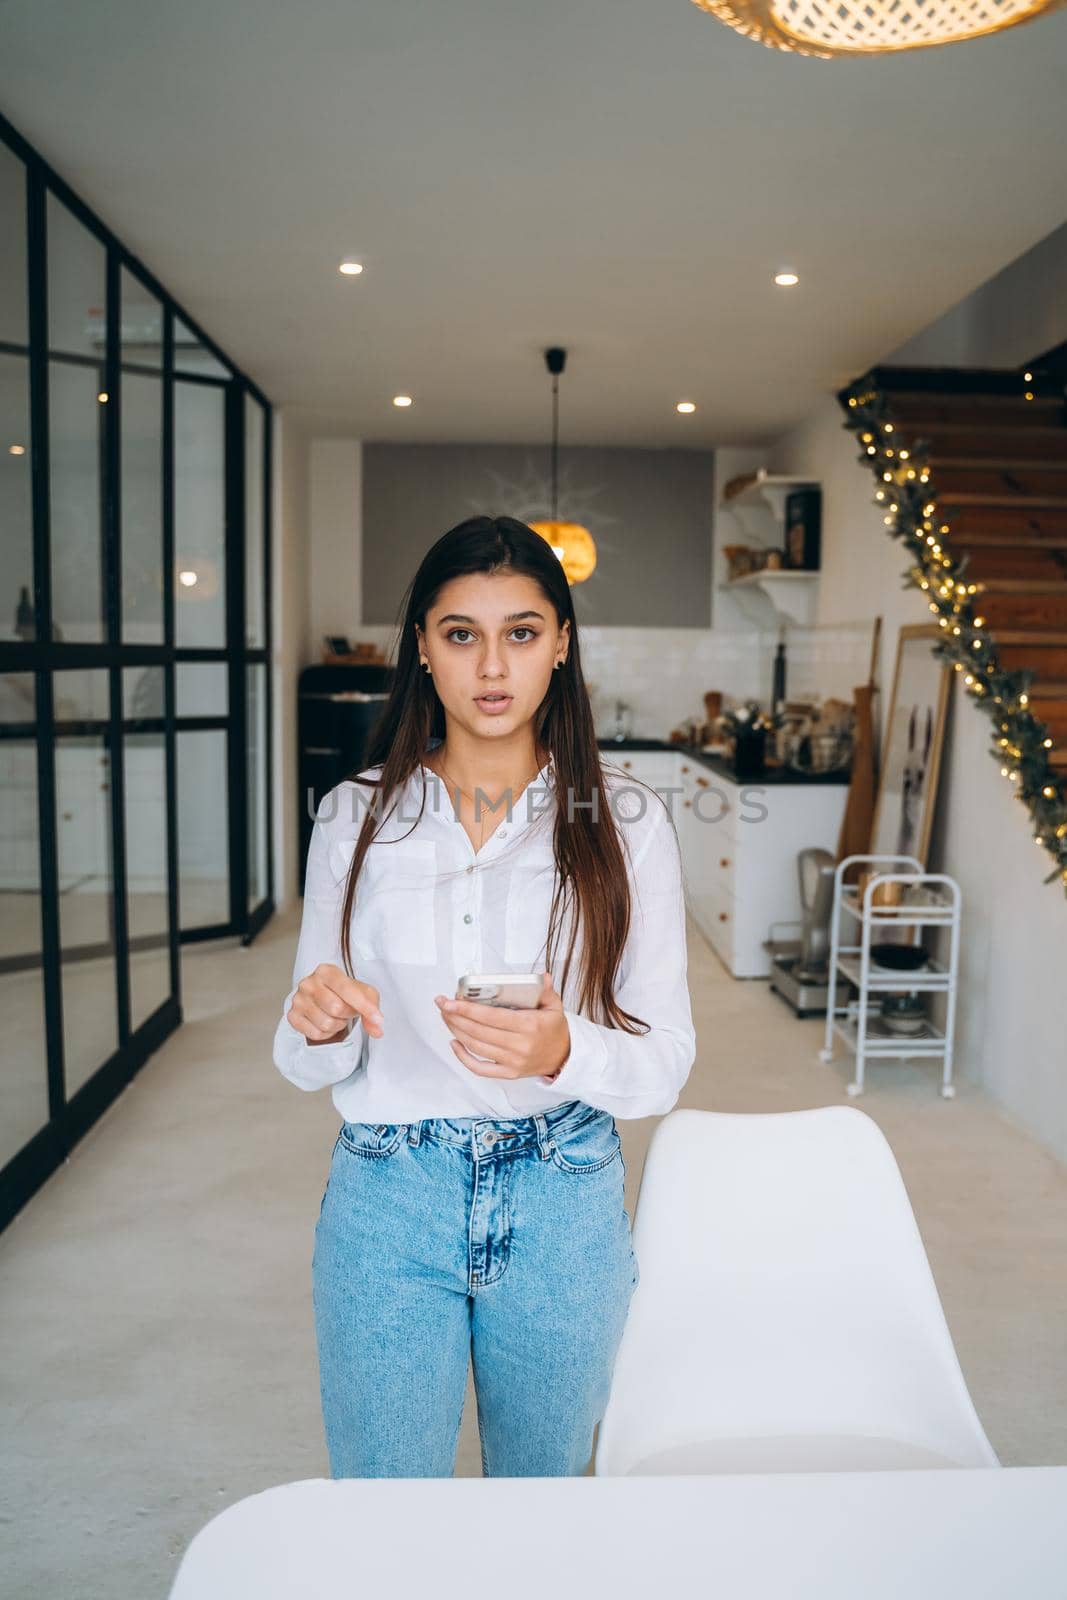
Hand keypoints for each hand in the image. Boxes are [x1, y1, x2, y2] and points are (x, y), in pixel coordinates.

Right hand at [287, 962, 383, 1044]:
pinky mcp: (293, 1016)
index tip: (378, 1018)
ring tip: (337, 1016)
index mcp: (326, 971)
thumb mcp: (363, 993)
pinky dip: (326, 1034)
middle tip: (349, 1011)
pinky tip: (327, 1023)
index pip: (346, 989)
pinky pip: (315, 1034)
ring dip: (338, 1025)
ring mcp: (298, 999)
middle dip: (348, 1014)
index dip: (364, 1006)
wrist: (325, 995)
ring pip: (326, 1023)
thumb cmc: (344, 993)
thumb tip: (377, 1028)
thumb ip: (372, 1008)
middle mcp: (309, 983)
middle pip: (335, 1008)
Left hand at [433, 972, 570, 1080]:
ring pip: (475, 1046)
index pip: (491, 1017)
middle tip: (442, 1004)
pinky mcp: (508, 1073)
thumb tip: (542, 976)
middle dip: (455, 1016)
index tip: (450, 1001)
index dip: (467, 1009)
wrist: (564, 1057)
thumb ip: (545, 990)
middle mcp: (520, 1045)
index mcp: (530, 1025)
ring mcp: (512, 1061)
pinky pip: (480, 1068)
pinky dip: (463, 1057)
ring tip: (447, 1017)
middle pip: (478, 1031)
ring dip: (456, 1030)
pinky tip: (455, 1042)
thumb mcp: (554, 1006)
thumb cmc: (554, 1029)